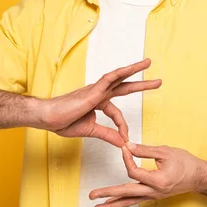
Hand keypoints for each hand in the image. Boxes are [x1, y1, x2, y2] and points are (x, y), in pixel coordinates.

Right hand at [39, 59, 161, 147]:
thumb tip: (122, 142)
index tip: (124, 139)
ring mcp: (96, 90)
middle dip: (141, 84)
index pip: (117, 113)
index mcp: (98, 102)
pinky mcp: (92, 91)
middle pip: (124, 86)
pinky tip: (129, 69)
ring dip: (134, 70)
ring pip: (118, 77)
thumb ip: (108, 134)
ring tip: (148, 64)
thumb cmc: (64, 122)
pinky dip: (119, 74)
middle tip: (157, 81)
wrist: (48, 118)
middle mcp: (99, 93)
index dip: (122, 126)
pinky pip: (108, 79)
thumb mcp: (91, 130)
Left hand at [89, 142, 206, 206]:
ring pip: (129, 201)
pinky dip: (122, 202)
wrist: (200, 177)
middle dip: (108, 195)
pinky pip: (134, 200)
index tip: (125, 147)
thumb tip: (126, 146)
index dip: (127, 158)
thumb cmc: (186, 163)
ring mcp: (153, 196)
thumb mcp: (165, 152)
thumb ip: (144, 150)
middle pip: (126, 193)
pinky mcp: (153, 196)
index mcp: (157, 180)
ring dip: (112, 205)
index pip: (134, 171)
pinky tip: (113, 204)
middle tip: (92, 196)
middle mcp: (153, 192)